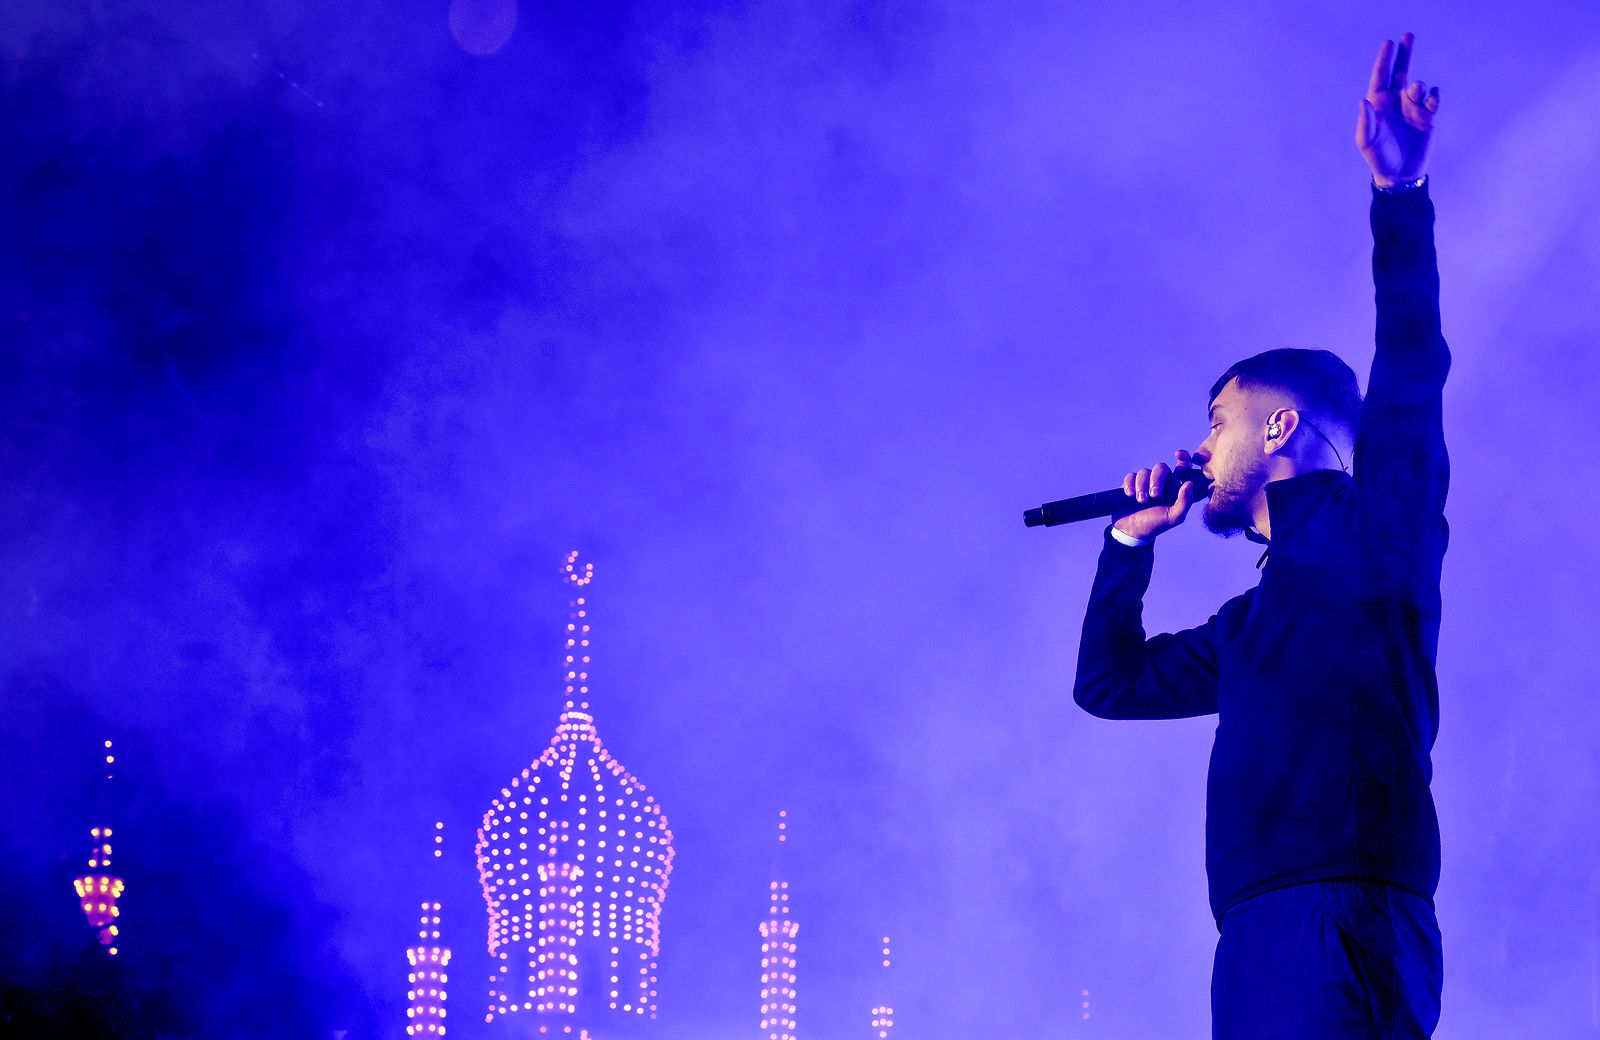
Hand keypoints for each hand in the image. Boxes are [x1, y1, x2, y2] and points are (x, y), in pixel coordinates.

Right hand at [1112, 450, 1197, 541]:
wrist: (1131, 531)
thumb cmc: (1156, 524)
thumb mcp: (1174, 517)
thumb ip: (1185, 502)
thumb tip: (1189, 483)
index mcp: (1175, 488)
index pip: (1182, 467)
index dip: (1183, 458)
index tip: (1178, 455)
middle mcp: (1161, 483)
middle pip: (1161, 467)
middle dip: (1157, 479)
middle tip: (1154, 495)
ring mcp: (1145, 483)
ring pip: (1144, 471)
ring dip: (1142, 486)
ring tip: (1141, 501)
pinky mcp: (1130, 484)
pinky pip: (1131, 476)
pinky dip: (1130, 484)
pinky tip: (1130, 495)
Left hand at [1357, 33, 1440, 186]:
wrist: (1400, 174)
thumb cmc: (1378, 158)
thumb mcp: (1367, 142)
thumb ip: (1366, 122)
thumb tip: (1363, 100)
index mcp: (1378, 104)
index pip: (1381, 77)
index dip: (1385, 60)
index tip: (1389, 43)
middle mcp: (1396, 102)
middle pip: (1401, 72)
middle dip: (1404, 54)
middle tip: (1408, 36)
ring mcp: (1413, 108)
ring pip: (1418, 86)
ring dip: (1418, 85)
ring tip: (1415, 91)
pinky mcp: (1428, 117)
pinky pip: (1434, 99)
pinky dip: (1434, 95)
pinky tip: (1430, 99)